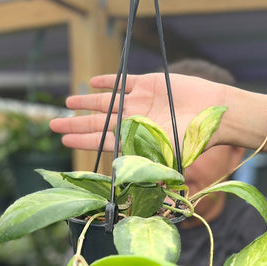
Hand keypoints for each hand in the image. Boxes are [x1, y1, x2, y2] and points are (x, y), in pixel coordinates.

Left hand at [50, 72, 226, 151]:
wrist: (214, 113)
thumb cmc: (192, 140)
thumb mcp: (165, 158)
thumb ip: (142, 166)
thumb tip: (119, 183)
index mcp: (135, 139)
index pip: (101, 140)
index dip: (81, 139)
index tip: (62, 138)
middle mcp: (134, 121)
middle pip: (98, 122)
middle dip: (75, 123)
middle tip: (52, 122)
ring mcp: (139, 102)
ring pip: (106, 101)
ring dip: (86, 102)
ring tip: (67, 102)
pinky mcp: (148, 84)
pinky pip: (123, 82)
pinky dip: (107, 82)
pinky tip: (91, 82)